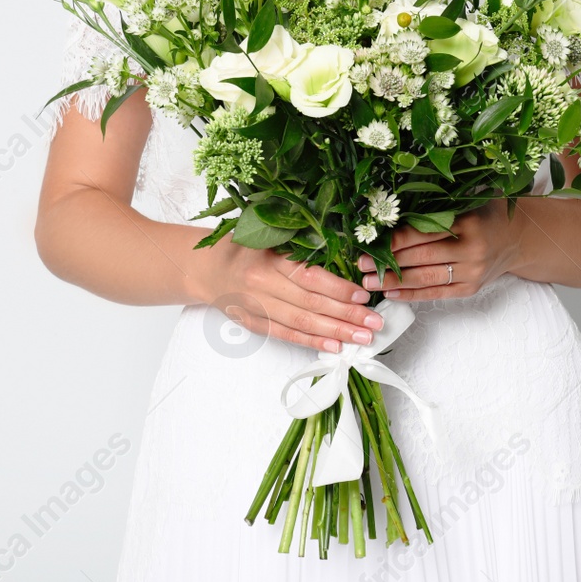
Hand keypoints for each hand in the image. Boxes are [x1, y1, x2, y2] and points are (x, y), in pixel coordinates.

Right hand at [200, 240, 383, 353]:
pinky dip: (312, 341)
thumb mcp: (271, 236)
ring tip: (362, 337)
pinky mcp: (253, 323)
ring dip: (335, 332)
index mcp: (269, 256)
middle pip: (310, 303)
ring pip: (301, 322)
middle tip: (374, 322)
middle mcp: (261, 282)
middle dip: (346, 315)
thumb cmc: (246, 247)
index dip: (339, 288)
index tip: (365, 295)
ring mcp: (256, 305)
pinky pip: (287, 335)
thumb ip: (302, 245)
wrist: (206, 268)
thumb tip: (349, 259)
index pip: (309, 276)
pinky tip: (335, 346)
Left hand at [358, 199, 524, 301]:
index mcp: (469, 223)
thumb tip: (393, 211)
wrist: (520, 238)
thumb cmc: (487, 214)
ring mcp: (472, 272)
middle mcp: (472, 250)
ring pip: (426, 279)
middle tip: (361, 264)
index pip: (425, 232)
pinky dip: (412, 295)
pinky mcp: (470, 288)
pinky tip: (391, 294)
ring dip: (394, 282)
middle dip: (388, 262)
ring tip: (369, 282)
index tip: (372, 242)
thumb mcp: (469, 201)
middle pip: (421, 258)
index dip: (396, 239)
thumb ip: (438, 206)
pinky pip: (436, 294)